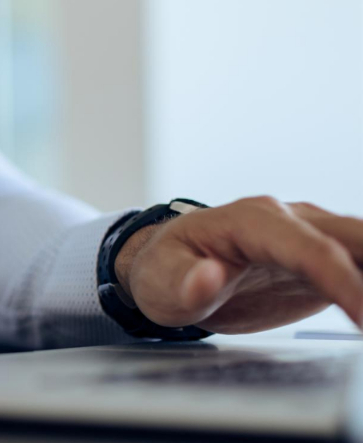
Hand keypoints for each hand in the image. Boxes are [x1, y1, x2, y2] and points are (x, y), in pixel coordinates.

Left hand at [116, 197, 362, 333]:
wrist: (170, 267)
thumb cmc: (163, 269)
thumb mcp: (160, 283)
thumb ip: (184, 282)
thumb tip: (208, 277)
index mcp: (250, 221)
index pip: (309, 248)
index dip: (343, 282)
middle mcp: (286, 220)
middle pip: (351, 237)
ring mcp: (305, 236)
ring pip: (359, 245)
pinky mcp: (316, 261)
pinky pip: (357, 265)